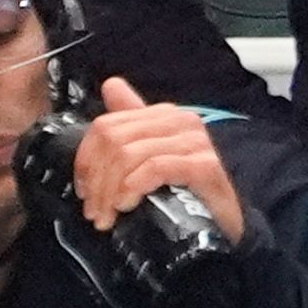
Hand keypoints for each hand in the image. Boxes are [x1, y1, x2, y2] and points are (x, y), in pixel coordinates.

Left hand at [72, 75, 245, 244]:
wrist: (223, 222)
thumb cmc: (186, 192)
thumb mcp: (152, 156)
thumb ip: (130, 123)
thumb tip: (111, 85)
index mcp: (164, 116)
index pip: (107, 125)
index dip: (86, 159)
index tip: (84, 189)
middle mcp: (181, 122)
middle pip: (114, 140)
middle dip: (97, 179)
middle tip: (94, 210)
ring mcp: (195, 142)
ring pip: (129, 155)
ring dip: (110, 191)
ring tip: (108, 216)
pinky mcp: (204, 165)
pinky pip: (155, 168)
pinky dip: (133, 188)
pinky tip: (128, 205)